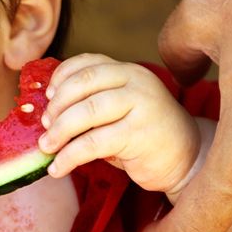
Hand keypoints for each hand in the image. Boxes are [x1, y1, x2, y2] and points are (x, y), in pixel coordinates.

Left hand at [38, 53, 200, 192]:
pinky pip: (93, 143)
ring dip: (59, 132)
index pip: (88, 63)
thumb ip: (92, 104)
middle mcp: (136, 81)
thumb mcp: (119, 111)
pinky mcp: (139, 134)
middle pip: (83, 83)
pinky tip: (58, 168)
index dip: (61, 77)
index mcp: (129, 71)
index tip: (47, 97)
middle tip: (44, 125)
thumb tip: (46, 114)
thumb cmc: (144, 136)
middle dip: (57, 106)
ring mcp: (141, 105)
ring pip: (86, 112)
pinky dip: (69, 157)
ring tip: (46, 147)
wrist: (187, 159)